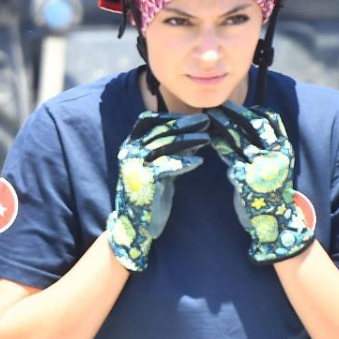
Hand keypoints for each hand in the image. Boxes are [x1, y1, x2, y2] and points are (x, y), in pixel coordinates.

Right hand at [107, 111, 210, 271]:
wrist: (135, 222)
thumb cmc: (151, 191)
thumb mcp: (159, 164)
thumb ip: (171, 148)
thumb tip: (195, 129)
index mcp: (130, 145)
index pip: (148, 121)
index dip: (170, 116)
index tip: (192, 116)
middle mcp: (129, 152)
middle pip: (160, 131)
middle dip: (185, 125)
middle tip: (206, 121)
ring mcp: (135, 166)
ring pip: (164, 146)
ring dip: (189, 140)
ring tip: (208, 139)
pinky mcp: (145, 182)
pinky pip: (167, 167)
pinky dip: (184, 162)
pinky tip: (199, 160)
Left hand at [205, 101, 313, 263]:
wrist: (276, 224)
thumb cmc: (273, 195)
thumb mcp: (277, 168)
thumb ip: (267, 149)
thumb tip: (247, 129)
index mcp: (285, 150)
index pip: (272, 120)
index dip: (255, 111)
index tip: (240, 106)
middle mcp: (275, 155)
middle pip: (253, 124)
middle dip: (235, 112)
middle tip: (220, 105)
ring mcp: (260, 165)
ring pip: (238, 137)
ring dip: (222, 124)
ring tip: (209, 117)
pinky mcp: (245, 177)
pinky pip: (228, 155)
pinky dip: (217, 144)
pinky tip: (208, 139)